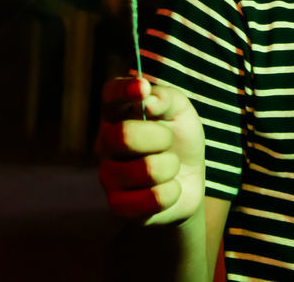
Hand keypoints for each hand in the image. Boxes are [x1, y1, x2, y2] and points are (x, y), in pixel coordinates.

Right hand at [96, 76, 206, 225]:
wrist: (188, 180)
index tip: (142, 88)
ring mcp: (109, 176)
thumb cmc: (179, 139)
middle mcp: (105, 144)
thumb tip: (148, 98)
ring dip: (171, 166)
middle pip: (123, 135)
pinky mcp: (119, 206)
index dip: (122, 91)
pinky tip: (168, 188)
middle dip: (160, 137)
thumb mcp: (181, 112)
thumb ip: (166, 98)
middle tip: (168, 140)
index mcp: (118, 114)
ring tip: (170, 166)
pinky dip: (172, 192)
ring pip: (146, 170)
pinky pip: (153, 199)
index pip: (109, 96)